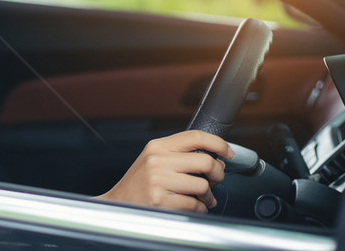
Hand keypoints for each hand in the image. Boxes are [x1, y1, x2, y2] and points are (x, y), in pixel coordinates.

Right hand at [96, 130, 233, 212]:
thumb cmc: (138, 184)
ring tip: (202, 198)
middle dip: (218, 174)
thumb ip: (178, 155)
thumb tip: (215, 158)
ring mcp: (158, 180)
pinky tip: (192, 206)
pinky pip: (195, 204)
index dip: (217, 143)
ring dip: (208, 196)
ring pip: (203, 185)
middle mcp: (157, 160)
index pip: (195, 136)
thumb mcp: (154, 160)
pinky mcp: (161, 200)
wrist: (117, 205)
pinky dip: (200, 208)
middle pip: (205, 161)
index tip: (228, 152)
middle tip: (216, 180)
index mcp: (157, 146)